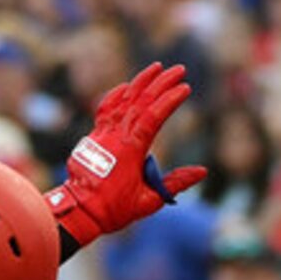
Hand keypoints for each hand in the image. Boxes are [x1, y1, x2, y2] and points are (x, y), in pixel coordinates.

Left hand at [46, 61, 208, 249]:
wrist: (78, 212)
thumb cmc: (113, 210)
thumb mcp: (148, 201)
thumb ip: (175, 184)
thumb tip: (202, 171)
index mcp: (130, 150)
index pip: (153, 116)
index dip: (170, 100)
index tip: (185, 88)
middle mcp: (115, 136)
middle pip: (140, 101)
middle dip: (161, 83)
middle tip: (179, 70)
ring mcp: (103, 133)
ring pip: (123, 100)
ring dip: (141, 82)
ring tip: (156, 68)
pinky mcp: (95, 136)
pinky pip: (106, 109)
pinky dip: (117, 95)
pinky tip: (127, 87)